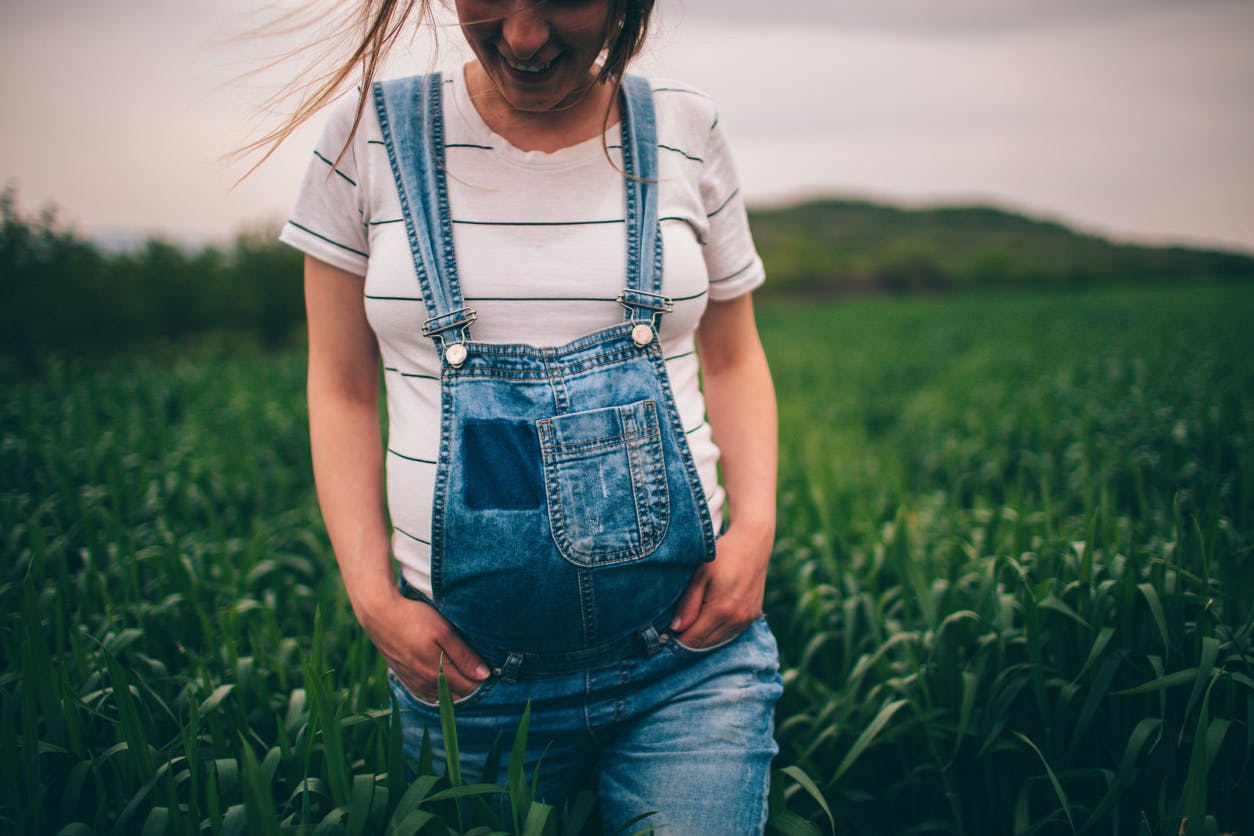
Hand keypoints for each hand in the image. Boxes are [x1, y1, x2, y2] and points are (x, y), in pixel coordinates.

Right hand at [360, 591, 489, 702]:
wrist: (380, 615)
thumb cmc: (414, 619)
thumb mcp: (444, 632)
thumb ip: (464, 655)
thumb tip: (484, 675)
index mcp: (438, 673)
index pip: (470, 687)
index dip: (481, 678)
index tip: (488, 665)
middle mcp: (425, 684)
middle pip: (457, 695)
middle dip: (470, 685)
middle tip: (476, 666)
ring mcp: (414, 684)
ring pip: (442, 696)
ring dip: (455, 689)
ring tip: (461, 669)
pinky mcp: (405, 679)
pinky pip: (427, 695)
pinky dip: (439, 690)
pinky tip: (443, 677)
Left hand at [669, 522, 771, 649]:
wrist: (752, 544)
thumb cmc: (723, 555)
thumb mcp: (700, 575)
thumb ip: (688, 603)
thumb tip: (676, 628)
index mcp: (720, 610)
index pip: (693, 640)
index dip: (677, 641)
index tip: (665, 636)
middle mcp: (736, 619)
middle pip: (705, 644)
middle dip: (688, 641)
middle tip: (675, 630)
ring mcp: (747, 619)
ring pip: (718, 641)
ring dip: (703, 637)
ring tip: (690, 624)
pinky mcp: (753, 616)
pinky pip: (731, 633)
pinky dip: (717, 632)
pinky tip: (708, 620)